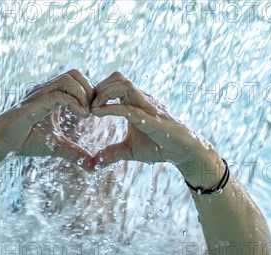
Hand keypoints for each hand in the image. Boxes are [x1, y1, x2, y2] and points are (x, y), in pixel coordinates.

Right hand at [0, 70, 95, 170]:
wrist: (1, 144)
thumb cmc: (24, 141)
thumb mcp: (56, 146)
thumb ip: (75, 152)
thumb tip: (92, 166)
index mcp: (52, 95)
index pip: (77, 80)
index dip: (90, 93)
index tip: (95, 112)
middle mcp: (47, 90)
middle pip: (75, 73)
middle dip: (89, 90)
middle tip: (93, 111)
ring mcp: (40, 94)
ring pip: (69, 78)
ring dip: (83, 94)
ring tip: (86, 114)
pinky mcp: (35, 103)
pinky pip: (59, 94)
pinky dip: (75, 102)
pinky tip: (80, 115)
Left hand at [90, 71, 215, 168]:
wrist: (182, 152)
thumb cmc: (159, 147)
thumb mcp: (130, 150)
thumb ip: (113, 153)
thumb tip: (97, 161)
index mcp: (136, 103)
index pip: (115, 83)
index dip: (99, 90)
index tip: (88, 106)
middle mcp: (141, 99)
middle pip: (118, 77)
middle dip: (99, 87)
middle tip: (88, 105)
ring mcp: (147, 107)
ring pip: (124, 84)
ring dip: (104, 93)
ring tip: (93, 108)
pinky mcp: (150, 119)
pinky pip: (128, 107)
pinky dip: (110, 108)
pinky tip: (98, 114)